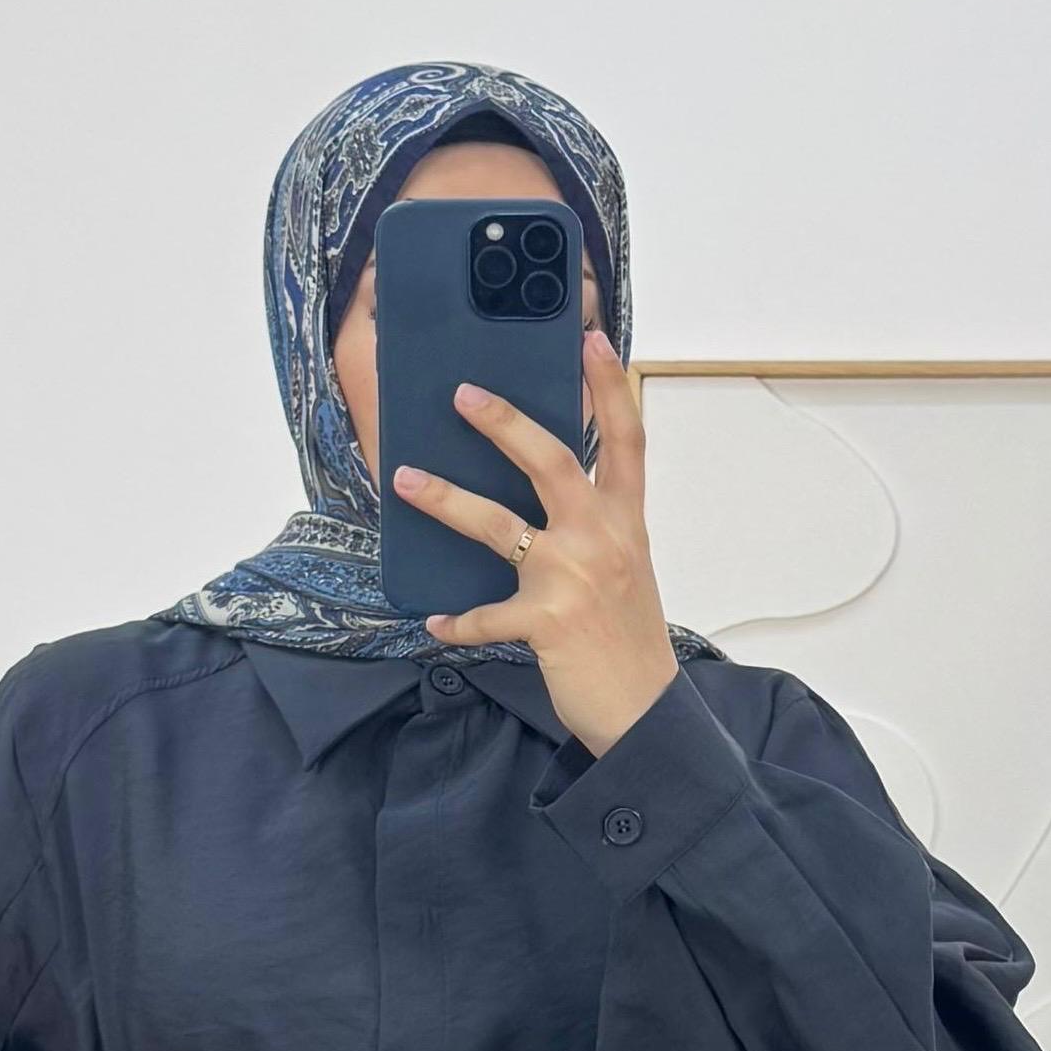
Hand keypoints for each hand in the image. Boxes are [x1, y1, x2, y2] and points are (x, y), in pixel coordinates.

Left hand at [391, 328, 679, 756]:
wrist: (645, 711)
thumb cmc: (629, 639)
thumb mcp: (626, 568)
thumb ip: (594, 527)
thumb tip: (541, 498)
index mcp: (627, 521)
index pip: (626, 438)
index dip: (609, 385)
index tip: (590, 339)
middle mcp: (603, 538)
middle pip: (550, 460)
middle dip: (503, 422)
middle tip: (461, 394)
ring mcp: (573, 578)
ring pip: (498, 523)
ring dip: (445, 499)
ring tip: (405, 480)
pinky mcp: (544, 622)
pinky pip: (484, 615)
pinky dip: (456, 621)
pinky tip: (433, 622)